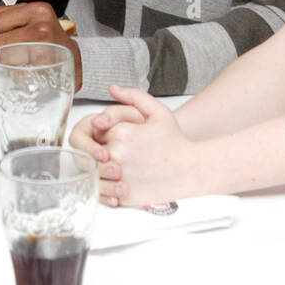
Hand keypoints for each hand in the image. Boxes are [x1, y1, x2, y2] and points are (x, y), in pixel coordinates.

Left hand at [0, 2, 82, 91]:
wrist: (71, 55)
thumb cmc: (48, 35)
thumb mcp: (28, 16)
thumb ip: (1, 15)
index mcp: (39, 10)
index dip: (3, 29)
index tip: (16, 31)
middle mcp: (43, 28)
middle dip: (5, 47)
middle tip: (22, 47)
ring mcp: (44, 49)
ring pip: (4, 58)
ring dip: (10, 62)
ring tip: (26, 57)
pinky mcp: (44, 70)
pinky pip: (15, 73)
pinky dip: (18, 74)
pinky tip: (29, 68)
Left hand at [97, 86, 201, 206]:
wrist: (192, 170)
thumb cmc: (175, 142)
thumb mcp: (158, 111)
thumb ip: (133, 96)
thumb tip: (113, 89)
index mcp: (121, 133)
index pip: (96, 132)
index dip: (105, 134)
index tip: (118, 138)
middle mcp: (117, 155)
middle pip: (93, 152)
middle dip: (102, 152)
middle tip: (120, 154)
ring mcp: (119, 177)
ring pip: (95, 173)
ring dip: (103, 170)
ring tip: (122, 167)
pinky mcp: (123, 196)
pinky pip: (105, 191)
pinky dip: (109, 187)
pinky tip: (123, 181)